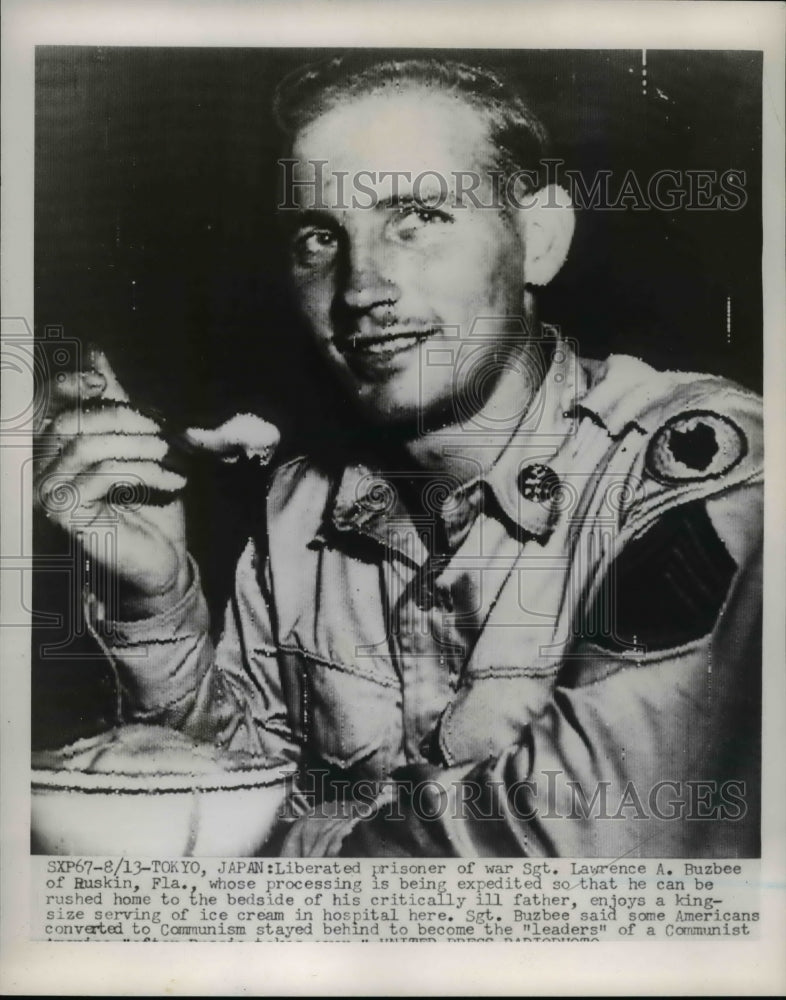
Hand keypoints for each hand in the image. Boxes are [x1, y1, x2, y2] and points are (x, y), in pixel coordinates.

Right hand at [34, 349, 189, 618]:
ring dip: (137, 445)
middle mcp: (39, 467)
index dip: (70, 385)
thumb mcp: (137, 443)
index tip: (103, 382)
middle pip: (70, 422)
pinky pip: (101, 475)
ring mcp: (47, 492)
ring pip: (86, 447)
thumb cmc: (149, 500)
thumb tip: (96, 353)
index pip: (45, 402)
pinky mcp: (65, 514)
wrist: (163, 555)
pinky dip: (143, 471)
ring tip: (169, 454)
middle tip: (161, 429)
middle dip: (121, 418)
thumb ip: (115, 402)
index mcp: (53, 445)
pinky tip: (171, 480)